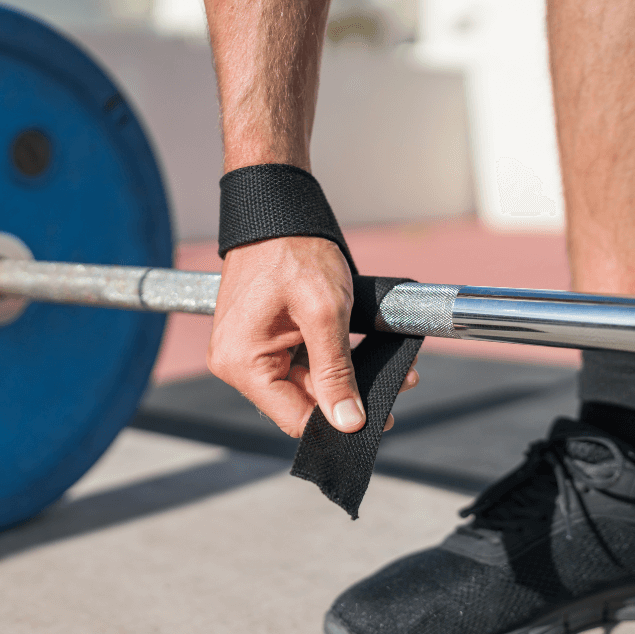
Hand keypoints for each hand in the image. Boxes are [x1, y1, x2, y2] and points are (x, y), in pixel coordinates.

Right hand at [208, 236, 418, 437]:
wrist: (276, 211)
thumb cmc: (293, 251)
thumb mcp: (324, 313)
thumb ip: (335, 372)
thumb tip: (347, 422)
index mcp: (241, 363)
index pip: (295, 418)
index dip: (339, 422)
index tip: (381, 418)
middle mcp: (235, 363)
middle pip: (300, 402)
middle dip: (348, 396)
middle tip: (399, 384)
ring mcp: (246, 350)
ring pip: (304, 384)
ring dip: (343, 377)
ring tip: (389, 367)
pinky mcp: (259, 338)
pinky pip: (297, 363)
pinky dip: (329, 360)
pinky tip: (358, 351)